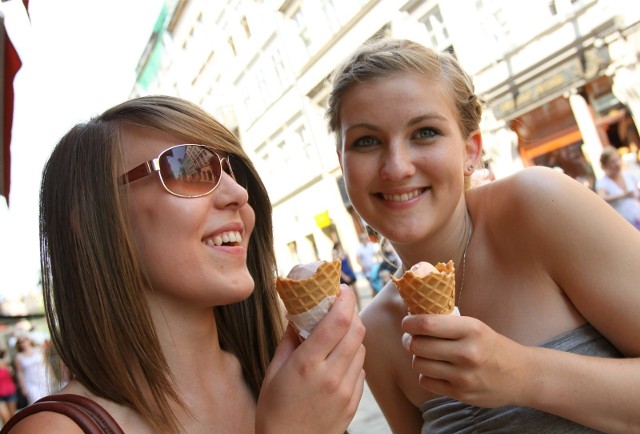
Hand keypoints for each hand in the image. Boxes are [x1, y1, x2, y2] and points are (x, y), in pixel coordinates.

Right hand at [256, 285, 365, 433]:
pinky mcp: (353, 403)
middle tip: (340, 305)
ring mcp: (346, 390)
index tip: (341, 288)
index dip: (345, 299)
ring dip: (353, 335)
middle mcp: (331, 375)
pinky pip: (361, 370)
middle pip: (356, 330)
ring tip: (336, 334)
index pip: (338, 321)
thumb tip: (300, 314)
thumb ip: (289, 340)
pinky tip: (338, 360)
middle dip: (351, 312)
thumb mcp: (274, 371)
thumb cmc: (274, 410)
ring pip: (361, 349)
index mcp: (308, 364)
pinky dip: (353, 358)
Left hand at [401, 314, 527, 407]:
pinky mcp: (460, 393)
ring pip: (419, 364)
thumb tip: (412, 318)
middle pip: (418, 345)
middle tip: (411, 337)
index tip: (407, 322)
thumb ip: (447, 323)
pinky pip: (426, 381)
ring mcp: (463, 376)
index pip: (427, 324)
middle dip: (409, 340)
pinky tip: (435, 369)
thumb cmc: (491, 345)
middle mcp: (467, 353)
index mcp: (472, 329)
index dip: (410, 323)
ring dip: (418, 357)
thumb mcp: (475, 326)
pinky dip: (426, 374)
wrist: (522, 375)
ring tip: (425, 353)